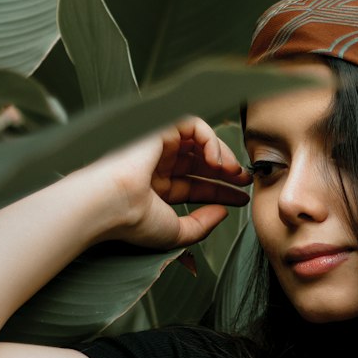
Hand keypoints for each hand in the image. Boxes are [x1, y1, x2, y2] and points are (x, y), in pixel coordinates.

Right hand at [95, 115, 251, 251]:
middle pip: (200, 162)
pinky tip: (216, 161)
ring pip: (199, 141)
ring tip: (233, 172)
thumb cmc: (135, 222)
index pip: (196, 184)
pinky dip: (209, 139)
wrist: (112, 205)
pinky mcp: (158, 129)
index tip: (242, 198)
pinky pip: (192, 125)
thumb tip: (222, 212)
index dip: (222, 191)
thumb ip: (201, 226)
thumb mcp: (176, 232)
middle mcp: (156, 165)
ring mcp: (157, 146)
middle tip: (245, 180)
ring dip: (221, 154)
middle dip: (227, 170)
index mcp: (157, 187)